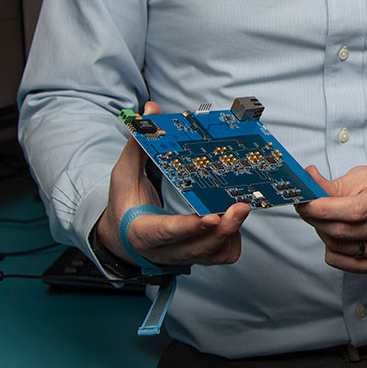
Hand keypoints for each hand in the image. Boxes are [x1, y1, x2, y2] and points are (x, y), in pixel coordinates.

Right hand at [96, 100, 249, 267]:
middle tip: (241, 207)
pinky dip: (232, 240)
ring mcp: (183, 256)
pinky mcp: (198, 257)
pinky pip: (222, 255)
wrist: (124, 235)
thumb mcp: (124, 174)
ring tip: (242, 207)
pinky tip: (234, 219)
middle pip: (197, 248)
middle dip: (222, 229)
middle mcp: (165, 250)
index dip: (187, 228)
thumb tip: (151, 110)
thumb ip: (139, 143)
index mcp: (142, 231)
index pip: (164, 233)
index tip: (208, 217)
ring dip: (231, 233)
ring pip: (213, 254)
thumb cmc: (126, 202)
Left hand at [295, 165, 366, 274]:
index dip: (323, 208)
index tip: (304, 202)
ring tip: (324, 217)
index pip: (354, 210)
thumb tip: (307, 183)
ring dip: (321, 231)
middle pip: (343, 230)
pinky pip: (342, 262)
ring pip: (339, 247)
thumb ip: (335, 183)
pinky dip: (330, 248)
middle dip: (315, 219)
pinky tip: (334, 232)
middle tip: (305, 206)